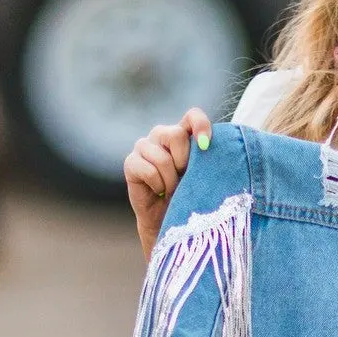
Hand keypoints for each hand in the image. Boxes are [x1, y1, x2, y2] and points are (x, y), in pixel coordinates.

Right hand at [124, 107, 210, 257]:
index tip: (206, 146)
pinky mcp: (131, 162)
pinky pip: (148, 170)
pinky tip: (158, 192)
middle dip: (184, 162)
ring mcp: (144, 146)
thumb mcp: (202, 175)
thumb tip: (207, 147)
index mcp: (183, 134)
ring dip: (171, 180)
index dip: (200, 125)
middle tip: (184, 178)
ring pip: (162, 157)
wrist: (168, 220)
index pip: (192, 116)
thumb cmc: (189, 196)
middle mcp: (162, 135)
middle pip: (175, 134)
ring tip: (172, 189)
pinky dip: (158, 185)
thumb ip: (204, 157)